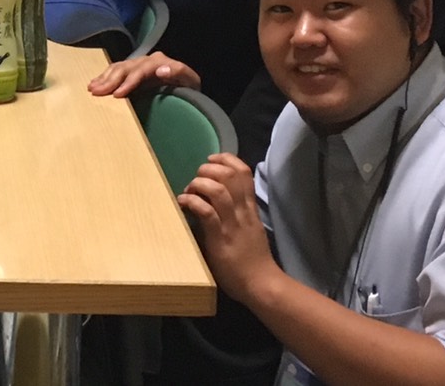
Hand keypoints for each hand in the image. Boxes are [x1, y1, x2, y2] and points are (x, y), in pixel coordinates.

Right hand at [88, 52, 199, 97]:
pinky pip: (115, 70)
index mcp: (159, 61)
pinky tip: (94, 84)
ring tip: (92, 89)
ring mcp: (137, 63)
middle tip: (97, 92)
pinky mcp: (132, 70)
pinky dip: (104, 77)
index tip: (117, 94)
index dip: (128, 82)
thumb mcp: (191, 81)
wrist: (187, 86)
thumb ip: (179, 73)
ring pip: (117, 67)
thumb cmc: (189, 87)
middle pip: (125, 67)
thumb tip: (161, 70)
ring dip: (103, 78)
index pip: (140, 70)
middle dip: (110, 80)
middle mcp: (145, 60)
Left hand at [176, 154, 279, 301]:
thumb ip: (236, 213)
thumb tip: (214, 200)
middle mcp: (242, 212)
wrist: (261, 284)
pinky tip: (183, 203)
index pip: (244, 173)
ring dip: (199, 184)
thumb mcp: (248, 229)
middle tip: (197, 178)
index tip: (211, 159)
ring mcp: (232, 224)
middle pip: (229, 176)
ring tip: (189, 189)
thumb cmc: (252, 260)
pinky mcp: (220, 238)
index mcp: (249, 208)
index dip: (226, 159)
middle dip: (208, 169)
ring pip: (218, 190)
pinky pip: (207, 213)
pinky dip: (192, 202)